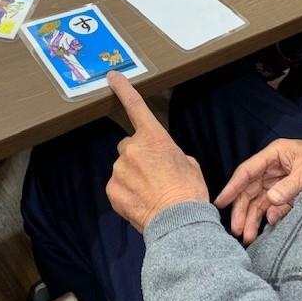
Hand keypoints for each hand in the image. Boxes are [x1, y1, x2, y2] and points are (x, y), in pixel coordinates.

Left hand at [106, 71, 208, 232]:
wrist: (179, 223)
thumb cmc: (189, 192)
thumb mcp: (189, 164)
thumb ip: (171, 154)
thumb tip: (164, 160)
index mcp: (154, 138)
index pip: (135, 106)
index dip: (123, 89)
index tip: (112, 77)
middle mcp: (132, 149)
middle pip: (129, 145)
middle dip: (138, 155)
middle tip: (154, 174)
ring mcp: (119, 170)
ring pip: (123, 168)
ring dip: (132, 175)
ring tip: (150, 192)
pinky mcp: (112, 189)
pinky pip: (117, 185)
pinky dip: (126, 192)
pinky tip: (140, 201)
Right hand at [214, 137, 301, 244]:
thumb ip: (289, 187)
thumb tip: (270, 202)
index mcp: (273, 156)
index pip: (247, 172)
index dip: (232, 187)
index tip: (220, 202)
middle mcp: (272, 169)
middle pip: (250, 191)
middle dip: (242, 211)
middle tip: (237, 230)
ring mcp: (280, 183)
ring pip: (259, 202)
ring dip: (253, 219)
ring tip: (248, 237)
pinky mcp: (289, 195)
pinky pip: (275, 208)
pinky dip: (270, 218)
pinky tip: (267, 229)